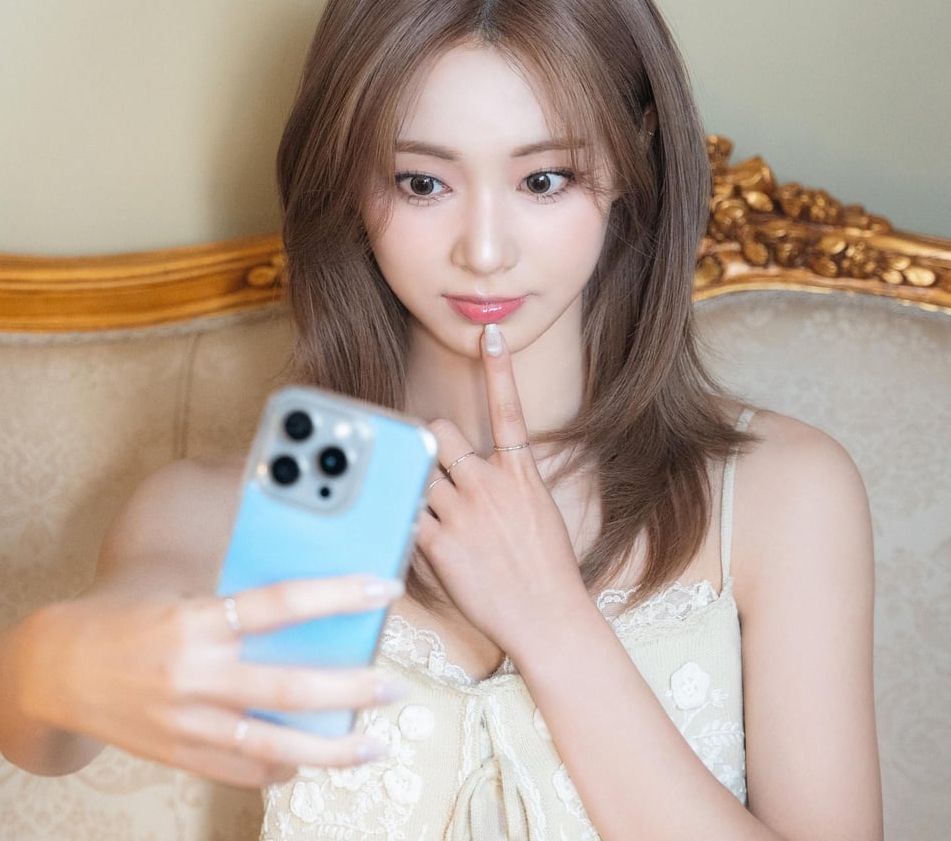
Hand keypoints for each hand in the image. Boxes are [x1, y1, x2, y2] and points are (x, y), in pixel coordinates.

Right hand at [13, 575, 404, 786]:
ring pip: (274, 744)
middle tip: (393, 687)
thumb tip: (309, 610)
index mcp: (197, 619)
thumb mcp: (182, 596)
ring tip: (373, 744)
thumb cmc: (127, 618)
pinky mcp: (180, 755)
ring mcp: (187, 722)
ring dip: (331, 748)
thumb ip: (236, 607)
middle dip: (350, 691)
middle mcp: (195, 674)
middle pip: (288, 688)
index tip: (381, 588)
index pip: (280, 603)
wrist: (56, 666)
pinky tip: (309, 763)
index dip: (335, 595)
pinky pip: (243, 768)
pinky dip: (282, 767)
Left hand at [417, 323, 586, 658]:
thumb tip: (483, 467)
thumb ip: (509, 482)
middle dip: (431, 440)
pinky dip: (403, 515)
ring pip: (417, 467)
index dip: (499, 368)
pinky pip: (405, 513)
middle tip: (435, 463)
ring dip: (416, 478)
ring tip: (427, 502)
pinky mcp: (439, 545)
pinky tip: (412, 526)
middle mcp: (488, 486)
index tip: (489, 334)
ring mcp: (461, 515)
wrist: (547, 616)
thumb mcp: (539, 510)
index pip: (508, 409)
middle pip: (439, 431)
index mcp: (519, 475)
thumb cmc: (547, 567)